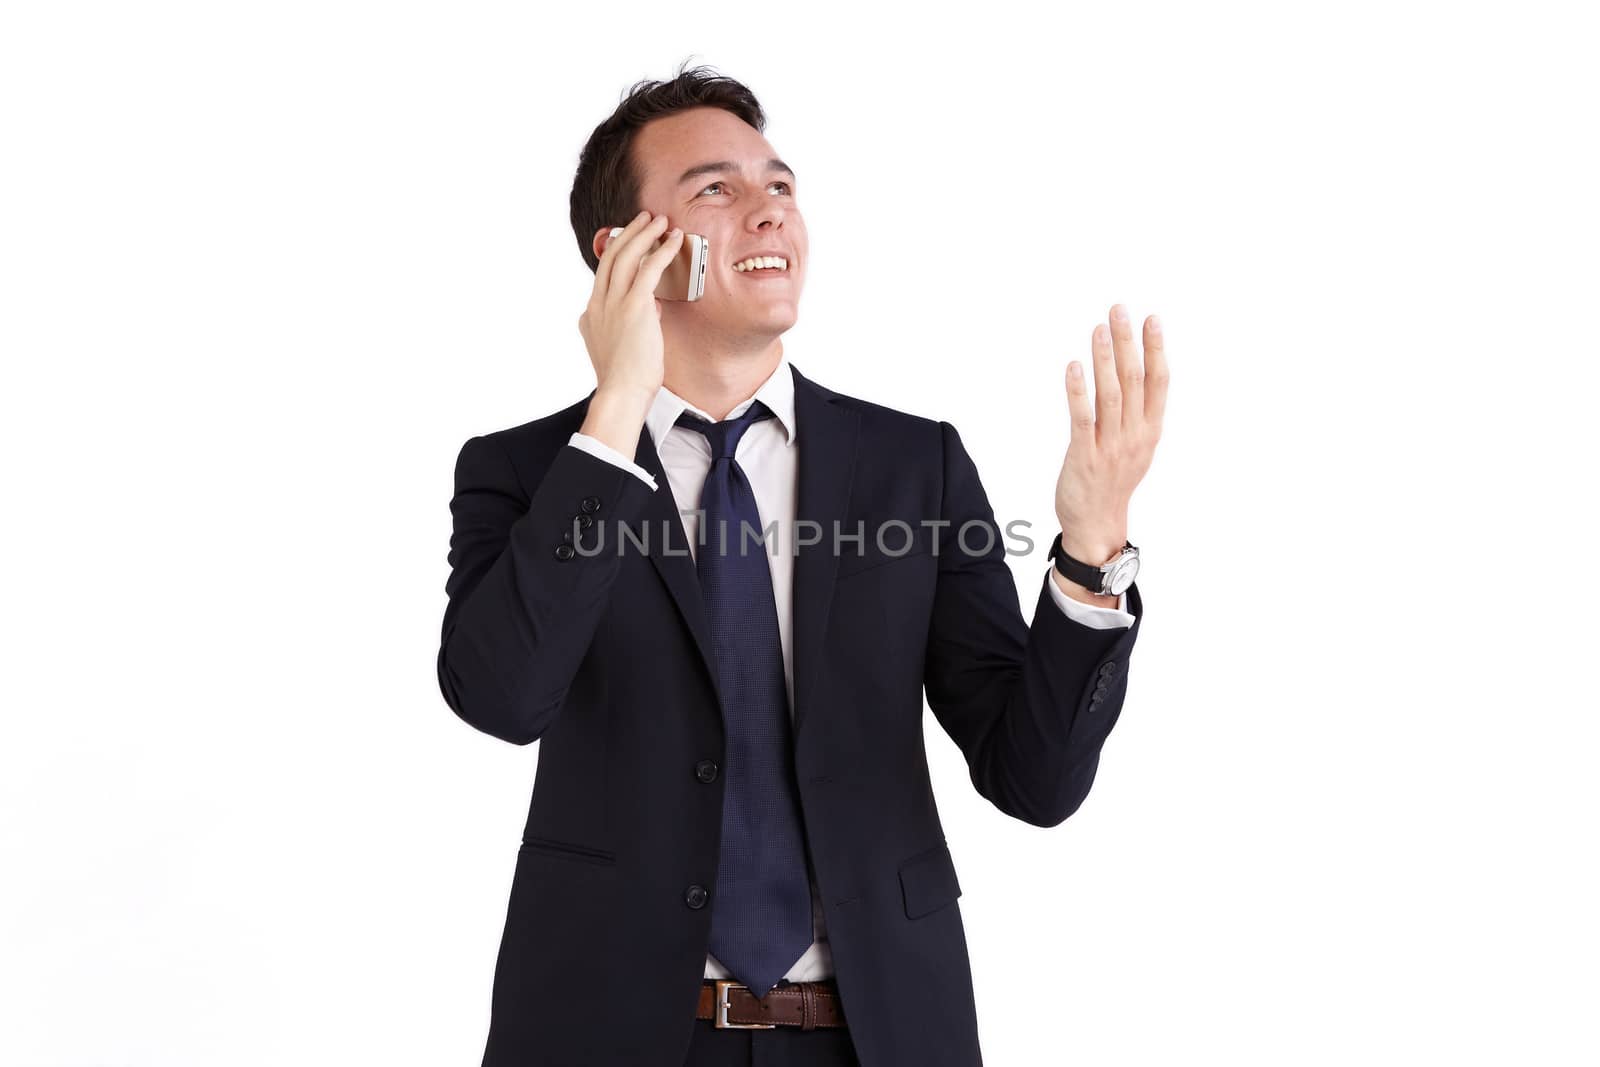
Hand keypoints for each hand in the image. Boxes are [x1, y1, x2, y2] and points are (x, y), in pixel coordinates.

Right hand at [577, 210, 683, 401]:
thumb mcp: (619, 346)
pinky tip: (675, 240)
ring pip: (627, 255)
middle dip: (629, 233)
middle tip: (644, 219)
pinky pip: (649, 268)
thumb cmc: (626, 379)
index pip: (602, 273)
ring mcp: (613, 303)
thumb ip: (629, 323)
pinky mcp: (634, 305)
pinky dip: (663, 250)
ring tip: (660, 220)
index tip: (628, 239)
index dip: (616, 251)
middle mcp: (598, 303)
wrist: (622, 393)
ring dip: (645, 233)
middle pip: (611, 256)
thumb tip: (650, 308)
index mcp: (591, 314)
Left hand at [1053, 304, 1167, 565]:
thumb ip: (1139, 412)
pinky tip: (1074, 366)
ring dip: (1104, 358)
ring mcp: (1110, 445)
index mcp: (1151, 430)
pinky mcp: (1084, 455)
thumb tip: (1137, 372)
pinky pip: (1083, 418)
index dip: (1156, 349)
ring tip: (1099, 329)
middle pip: (1134, 380)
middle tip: (1119, 310)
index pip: (1158, 382)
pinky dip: (1078, 390)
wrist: (1097, 523)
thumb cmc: (1114, 480)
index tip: (1152, 319)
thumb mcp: (1138, 445)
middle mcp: (1135, 435)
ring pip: (1110, 394)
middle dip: (1128, 343)